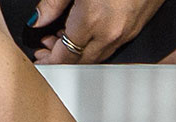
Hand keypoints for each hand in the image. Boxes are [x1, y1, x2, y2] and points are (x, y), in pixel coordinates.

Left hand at [30, 0, 164, 62]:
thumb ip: (54, 2)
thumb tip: (39, 18)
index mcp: (92, 21)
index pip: (65, 55)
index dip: (50, 60)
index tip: (40, 57)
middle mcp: (110, 34)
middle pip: (81, 61)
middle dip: (62, 59)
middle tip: (46, 48)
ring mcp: (126, 33)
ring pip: (97, 56)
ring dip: (79, 53)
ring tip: (63, 37)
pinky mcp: (136, 28)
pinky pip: (111, 46)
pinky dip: (95, 45)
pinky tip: (87, 31)